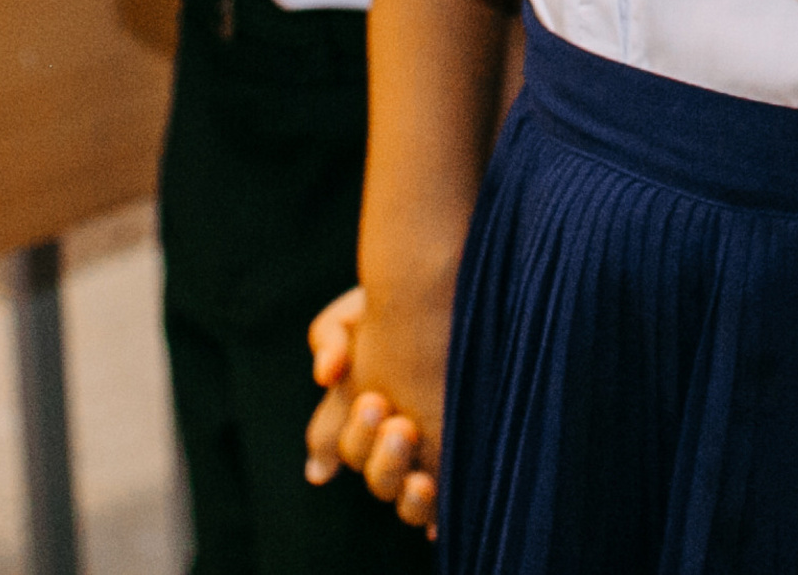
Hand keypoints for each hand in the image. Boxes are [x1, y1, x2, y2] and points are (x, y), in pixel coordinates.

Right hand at [303, 277, 449, 530]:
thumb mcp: (366, 305)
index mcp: (362, 408)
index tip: (371, 401)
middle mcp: (393, 438)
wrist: (471, 288)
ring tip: (417, 462)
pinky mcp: (465, 463)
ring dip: (402, 486)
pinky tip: (435, 491)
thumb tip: (325, 374)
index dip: (344, 440)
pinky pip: (443, 509)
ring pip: (404, 500)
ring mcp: (429, 455)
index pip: (336, 445)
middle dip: (380, 456)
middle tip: (395, 420)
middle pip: (374, 475)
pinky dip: (434, 510)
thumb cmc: (417, 292)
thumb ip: (332, 334)